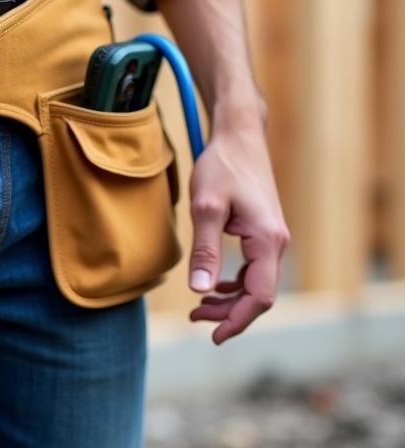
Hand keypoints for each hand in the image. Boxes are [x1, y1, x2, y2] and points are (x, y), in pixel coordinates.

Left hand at [186, 114, 289, 343]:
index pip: (260, 296)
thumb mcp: (205, 208)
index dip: (238, 319)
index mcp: (267, 240)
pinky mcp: (264, 231)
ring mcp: (272, 237)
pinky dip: (235, 282)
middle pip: (259, 294)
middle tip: (196, 319)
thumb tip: (200, 290)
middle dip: (229, 312)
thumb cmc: (221, 166)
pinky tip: (215, 285)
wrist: (238, 136)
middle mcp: (277, 242)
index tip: (213, 336)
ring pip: (257, 283)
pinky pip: (254, 269)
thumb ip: (205, 250)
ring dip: (230, 299)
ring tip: (200, 307)